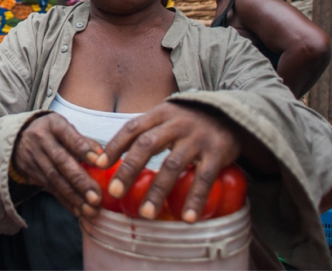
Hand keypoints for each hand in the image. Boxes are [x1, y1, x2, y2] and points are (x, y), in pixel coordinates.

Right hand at [11, 113, 104, 217]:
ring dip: (74, 197)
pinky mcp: (31, 173)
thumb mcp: (64, 127)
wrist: (17, 137)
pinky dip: (65, 201)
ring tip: (90, 210)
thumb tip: (102, 157)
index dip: (83, 149)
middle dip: (80, 181)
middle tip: (96, 197)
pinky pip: (50, 189)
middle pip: (61, 162)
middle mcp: (41, 141)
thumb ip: (83, 141)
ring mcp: (34, 158)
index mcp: (54, 125)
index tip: (99, 162)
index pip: (68, 136)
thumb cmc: (51, 132)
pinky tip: (78, 211)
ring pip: (55, 179)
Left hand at [98, 102, 241, 222]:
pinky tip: (187, 217)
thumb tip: (111, 158)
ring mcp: (197, 138)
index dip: (114, 146)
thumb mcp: (167, 118)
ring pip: (172, 165)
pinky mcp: (217, 152)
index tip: (98, 164)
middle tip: (115, 192)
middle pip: (147, 145)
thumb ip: (145, 133)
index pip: (132, 128)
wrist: (232, 113)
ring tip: (146, 213)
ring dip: (158, 191)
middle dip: (129, 170)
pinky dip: (195, 198)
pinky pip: (204, 178)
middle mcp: (176, 124)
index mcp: (160, 114)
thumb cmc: (190, 121)